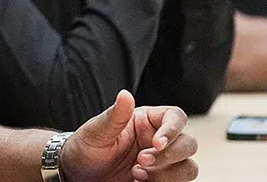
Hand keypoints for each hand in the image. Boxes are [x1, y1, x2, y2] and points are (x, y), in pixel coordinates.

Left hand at [62, 90, 197, 181]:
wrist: (78, 174)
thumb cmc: (86, 148)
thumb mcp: (95, 132)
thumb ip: (114, 116)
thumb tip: (125, 94)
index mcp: (146, 121)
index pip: (175, 117)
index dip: (173, 129)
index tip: (156, 144)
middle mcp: (158, 140)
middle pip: (188, 144)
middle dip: (170, 155)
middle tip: (141, 161)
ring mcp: (162, 163)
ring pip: (188, 168)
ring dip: (168, 174)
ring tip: (137, 174)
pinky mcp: (160, 180)